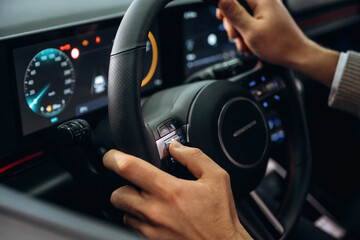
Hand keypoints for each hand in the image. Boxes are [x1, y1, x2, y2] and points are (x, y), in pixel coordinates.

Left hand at [103, 141, 251, 239]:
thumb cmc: (220, 217)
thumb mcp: (217, 178)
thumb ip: (194, 157)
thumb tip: (176, 147)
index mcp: (169, 191)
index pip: (128, 168)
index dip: (114, 158)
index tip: (111, 156)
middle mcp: (154, 212)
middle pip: (117, 194)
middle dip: (125, 186)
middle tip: (140, 184)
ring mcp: (149, 231)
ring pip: (124, 213)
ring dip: (133, 205)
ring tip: (153, 203)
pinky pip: (133, 229)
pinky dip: (140, 221)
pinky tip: (158, 218)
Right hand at [217, 0, 338, 86]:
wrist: (296, 55)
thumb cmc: (279, 45)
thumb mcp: (251, 30)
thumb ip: (234, 13)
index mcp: (262, 0)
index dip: (225, 6)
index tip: (222, 18)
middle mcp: (266, 2)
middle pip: (238, 7)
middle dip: (233, 24)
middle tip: (235, 36)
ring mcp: (268, 11)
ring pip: (243, 17)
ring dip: (240, 33)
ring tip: (245, 45)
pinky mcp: (269, 19)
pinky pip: (251, 23)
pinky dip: (247, 35)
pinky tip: (250, 45)